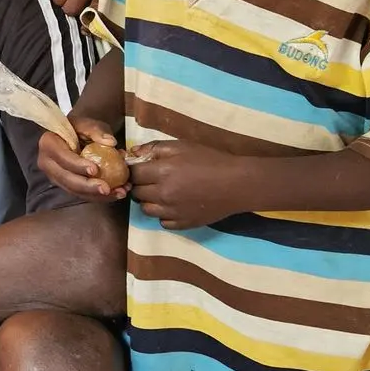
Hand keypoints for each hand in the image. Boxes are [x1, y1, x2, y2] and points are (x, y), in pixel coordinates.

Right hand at [37, 117, 128, 201]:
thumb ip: (96, 130)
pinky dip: (100, 196)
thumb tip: (110, 142)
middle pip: (66, 179)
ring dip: (97, 195)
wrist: (74, 135)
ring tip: (119, 192)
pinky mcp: (66, 186)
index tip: (95, 170)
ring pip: (75, 191)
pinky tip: (117, 193)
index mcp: (49, 144)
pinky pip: (82, 194)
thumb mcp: (86, 123)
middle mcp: (48, 163)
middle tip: (107, 189)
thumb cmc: (79, 127)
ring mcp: (56, 177)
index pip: (62, 157)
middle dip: (88, 187)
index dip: (78, 166)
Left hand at [128, 140, 248, 230]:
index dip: (133, 170)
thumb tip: (133, 153)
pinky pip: (162, 222)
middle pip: (137, 193)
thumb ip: (155, 148)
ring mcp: (172, 212)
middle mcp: (164, 194)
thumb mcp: (182, 146)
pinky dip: (163, 214)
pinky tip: (173, 205)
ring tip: (161, 192)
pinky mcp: (183, 224)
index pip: (133, 174)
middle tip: (150, 179)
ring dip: (149, 201)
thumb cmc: (211, 160)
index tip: (139, 168)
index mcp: (163, 172)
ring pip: (146, 210)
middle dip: (140, 185)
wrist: (237, 184)